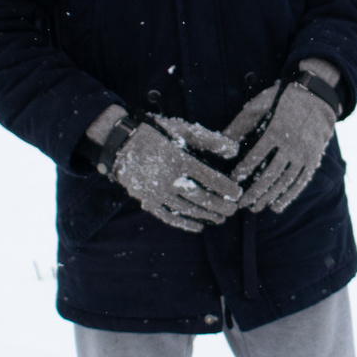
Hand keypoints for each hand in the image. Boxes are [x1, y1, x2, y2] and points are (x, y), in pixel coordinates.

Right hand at [104, 116, 242, 231]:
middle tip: (233, 211)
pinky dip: (184, 223)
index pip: (208, 178)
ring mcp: (156, 192)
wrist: (120, 142)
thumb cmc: (156, 132)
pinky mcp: (147, 200)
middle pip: (199, 197)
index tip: (237, 194)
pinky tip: (198, 227)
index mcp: (178, 159)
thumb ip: (210, 140)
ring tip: (220, 219)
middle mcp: (167, 178)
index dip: (225, 188)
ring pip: (185, 208)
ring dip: (205, 215)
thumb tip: (235, 150)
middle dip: (218, 206)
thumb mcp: (182, 130)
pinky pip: (168, 216)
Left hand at [235, 66, 339, 212]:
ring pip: (285, 181)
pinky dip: (289, 196)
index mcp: (276, 130)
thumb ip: (241, 123)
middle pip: (270, 174)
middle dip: (254, 192)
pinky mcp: (313, 159)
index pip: (256, 156)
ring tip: (255, 207)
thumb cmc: (284, 98)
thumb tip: (222, 141)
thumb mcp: (260, 103)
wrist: (318, 97)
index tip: (233, 180)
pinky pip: (301, 182)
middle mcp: (291, 144)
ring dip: (269, 197)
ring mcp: (304, 153)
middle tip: (241, 204)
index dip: (244, 170)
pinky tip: (276, 206)